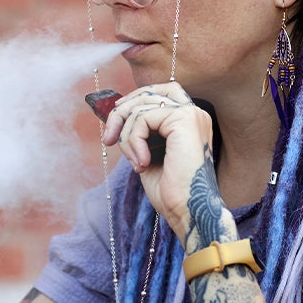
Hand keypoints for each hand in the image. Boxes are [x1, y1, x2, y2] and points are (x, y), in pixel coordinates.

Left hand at [100, 83, 213, 239]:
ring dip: (127, 136)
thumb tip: (115, 114)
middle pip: (148, 94)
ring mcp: (191, 114)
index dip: (135, 99)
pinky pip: (143, 118)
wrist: (188, 210)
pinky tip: (142, 163)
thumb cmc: (170, 191)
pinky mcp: (184, 119)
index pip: (160, 92)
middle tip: (108, 140)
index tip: (116, 119)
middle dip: (121, 113)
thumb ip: (139, 133)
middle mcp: (194, 113)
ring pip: (141, 107)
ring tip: (135, 162)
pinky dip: (134, 140)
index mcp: (188, 121)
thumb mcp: (148, 154)